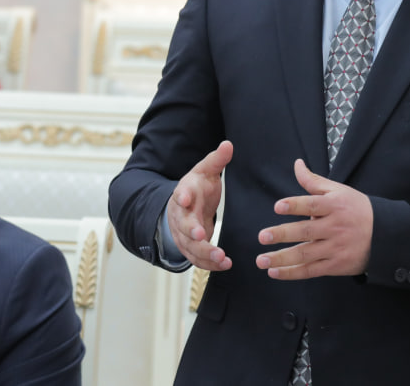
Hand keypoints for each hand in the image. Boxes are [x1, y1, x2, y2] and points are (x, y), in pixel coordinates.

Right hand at [167, 140, 233, 270]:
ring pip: (190, 246)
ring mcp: (183, 234)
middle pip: (183, 225)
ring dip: (205, 253)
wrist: (185, 205)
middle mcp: (181, 215)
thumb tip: (228, 144)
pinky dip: (210, 264)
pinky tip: (225, 265)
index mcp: (184, 192)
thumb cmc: (198, 187)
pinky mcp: (190, 247)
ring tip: (222, 257)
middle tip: (202, 235)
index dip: (182, 196)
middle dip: (192, 231)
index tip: (185, 198)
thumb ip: (217, 160)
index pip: (180, 193)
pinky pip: (197, 258)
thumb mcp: (206, 171)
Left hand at [255, 159, 372, 279]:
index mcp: (334, 206)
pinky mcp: (335, 266)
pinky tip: (275, 271)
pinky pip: (311, 271)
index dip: (295, 205)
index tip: (278, 206)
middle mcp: (334, 227)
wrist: (384, 235)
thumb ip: (313, 181)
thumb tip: (296, 164)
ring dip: (281, 258)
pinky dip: (292, 273)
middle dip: (282, 234)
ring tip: (261, 260)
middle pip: (305, 232)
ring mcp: (335, 248)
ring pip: (305, 254)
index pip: (312, 205)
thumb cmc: (357, 209)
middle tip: (263, 236)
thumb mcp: (338, 191)